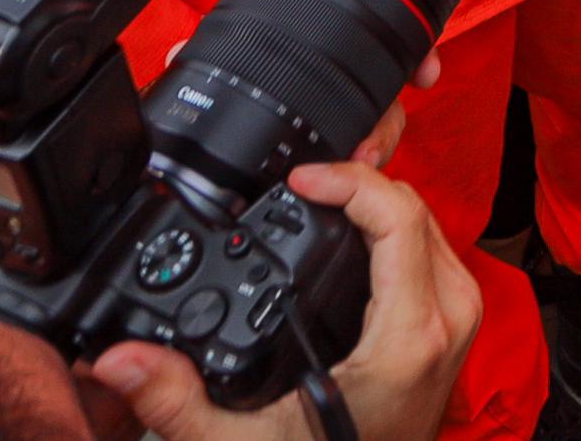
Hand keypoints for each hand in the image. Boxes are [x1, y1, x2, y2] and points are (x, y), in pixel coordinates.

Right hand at [86, 160, 480, 440]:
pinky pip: (431, 247)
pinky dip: (392, 228)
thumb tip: (121, 360)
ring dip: (375, 203)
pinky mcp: (456, 319)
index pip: (398, 217)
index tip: (300, 178)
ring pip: (426, 222)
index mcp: (407, 337)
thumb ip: (177, 402)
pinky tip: (352, 229)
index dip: (348, 182)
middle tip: (303, 182)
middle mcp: (445, 317)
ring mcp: (459, 315)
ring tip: (321, 196)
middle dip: (357, 184)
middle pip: (412, 209)